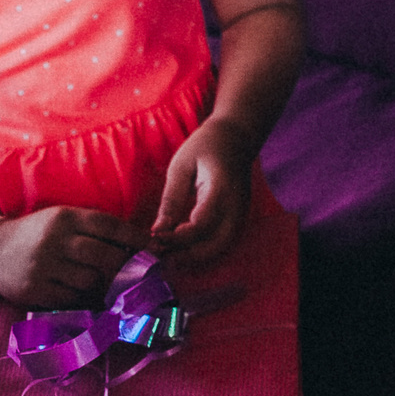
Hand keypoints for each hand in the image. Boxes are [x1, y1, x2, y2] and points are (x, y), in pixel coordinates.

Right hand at [0, 205, 150, 307]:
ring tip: (100, 281)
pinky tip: (74, 289)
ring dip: (100, 283)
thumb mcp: (63, 220)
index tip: (154, 247)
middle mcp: (54, 239)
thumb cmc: (38, 234)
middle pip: (104, 256)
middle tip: (135, 273)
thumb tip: (139, 242)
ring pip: (90, 279)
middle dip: (124, 267)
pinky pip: (70, 296)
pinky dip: (79, 295)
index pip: (110, 226)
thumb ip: (95, 228)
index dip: (135, 237)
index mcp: (66, 218)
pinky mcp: (34, 289)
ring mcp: (43, 265)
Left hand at [150, 118, 255, 268]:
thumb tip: (157, 230)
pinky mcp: (239, 217)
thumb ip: (171, 199)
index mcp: (221, 190)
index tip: (153, 239)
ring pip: (221, 248)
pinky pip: (223, 242)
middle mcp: (236, 207)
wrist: (237, 136)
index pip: (200, 225)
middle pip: (215, 245)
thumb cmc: (206, 145)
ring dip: (196, 258)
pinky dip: (204, 251)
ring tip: (169, 259)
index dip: (175, 238)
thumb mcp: (181, 166)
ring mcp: (241, 213)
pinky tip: (184, 251)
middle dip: (186, 257)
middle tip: (160, 258)